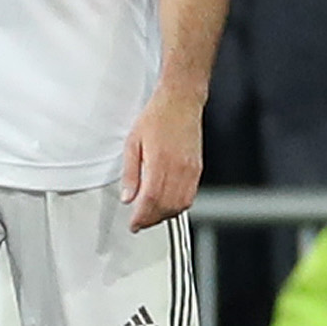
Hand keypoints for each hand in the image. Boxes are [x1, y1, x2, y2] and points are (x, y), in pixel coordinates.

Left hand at [120, 86, 203, 230]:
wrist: (180, 100)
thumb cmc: (157, 116)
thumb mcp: (133, 142)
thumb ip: (131, 173)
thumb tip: (128, 196)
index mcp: (160, 162)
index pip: (151, 199)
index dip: (141, 217)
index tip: (133, 224)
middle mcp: (179, 168)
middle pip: (166, 206)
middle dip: (151, 220)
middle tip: (139, 222)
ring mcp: (191, 169)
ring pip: (180, 204)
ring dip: (165, 215)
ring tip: (151, 216)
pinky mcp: (198, 168)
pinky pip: (190, 195)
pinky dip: (178, 206)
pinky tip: (167, 205)